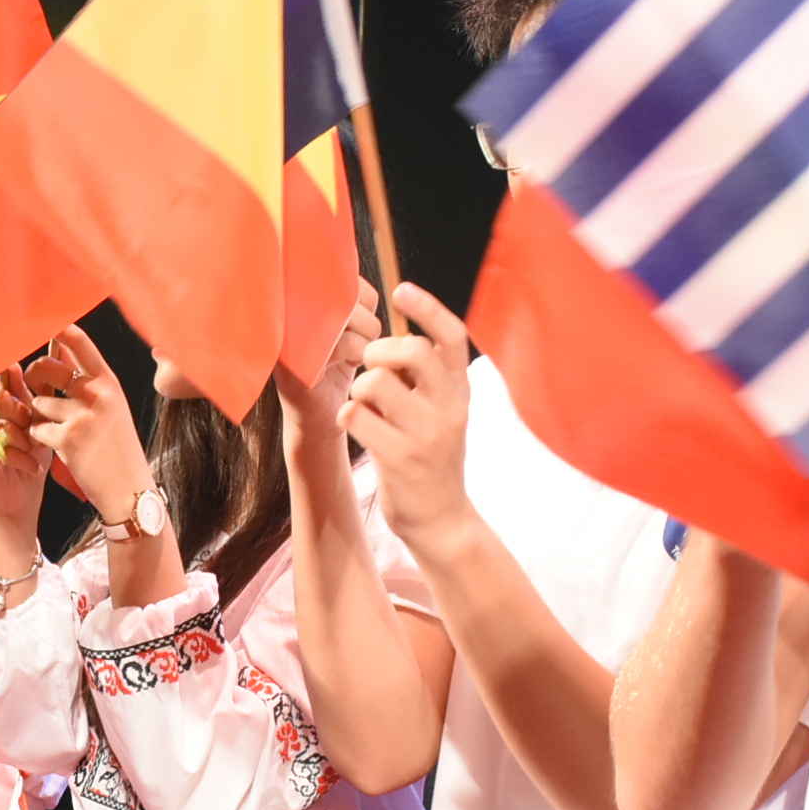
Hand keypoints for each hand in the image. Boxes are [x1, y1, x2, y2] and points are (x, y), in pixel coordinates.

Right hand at [0, 365, 56, 533]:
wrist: (22, 495)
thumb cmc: (31, 454)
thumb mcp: (39, 419)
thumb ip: (40, 390)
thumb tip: (53, 355)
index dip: (2, 371)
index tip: (15, 369)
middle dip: (19, 411)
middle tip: (30, 424)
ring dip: (22, 438)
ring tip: (33, 448)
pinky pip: (2, 450)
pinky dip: (23, 459)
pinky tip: (33, 466)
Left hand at [10, 327, 153, 520]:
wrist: (130, 489)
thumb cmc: (119, 449)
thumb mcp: (112, 408)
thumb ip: (90, 382)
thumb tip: (58, 349)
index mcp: (110, 383)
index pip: (81, 344)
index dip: (59, 329)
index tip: (44, 321)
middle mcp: (97, 394)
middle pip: (48, 367)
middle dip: (35, 377)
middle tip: (36, 389)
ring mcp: (83, 416)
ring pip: (39, 403)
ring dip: (40, 418)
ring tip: (59, 433)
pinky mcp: (68, 438)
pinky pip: (37, 428)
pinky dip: (39, 439)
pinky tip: (55, 448)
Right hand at [277, 285, 386, 441]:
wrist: (318, 414)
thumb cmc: (335, 364)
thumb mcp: (345, 324)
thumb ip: (353, 299)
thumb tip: (390, 285)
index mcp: (298, 294)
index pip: (343, 276)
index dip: (363, 296)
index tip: (360, 318)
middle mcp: (288, 306)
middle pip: (347, 292)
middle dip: (366, 319)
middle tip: (360, 338)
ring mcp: (289, 331)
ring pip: (350, 316)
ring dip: (365, 338)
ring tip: (353, 352)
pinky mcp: (299, 359)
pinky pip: (349, 343)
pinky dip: (358, 355)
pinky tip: (348, 364)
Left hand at [343, 286, 475, 551]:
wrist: (441, 519)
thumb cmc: (432, 455)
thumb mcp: (443, 410)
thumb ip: (427, 376)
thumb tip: (396, 335)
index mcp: (460, 390)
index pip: (452, 336)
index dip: (427, 307)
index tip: (401, 291)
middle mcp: (449, 408)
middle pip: (409, 351)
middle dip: (378, 351)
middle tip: (370, 368)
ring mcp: (425, 434)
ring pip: (374, 382)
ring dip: (359, 389)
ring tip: (365, 406)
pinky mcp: (398, 458)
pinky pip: (355, 416)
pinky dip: (348, 417)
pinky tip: (358, 429)